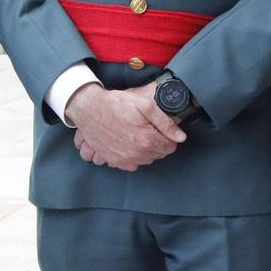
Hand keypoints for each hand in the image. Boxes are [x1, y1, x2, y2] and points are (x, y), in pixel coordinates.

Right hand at [69, 82, 184, 170]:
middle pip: (158, 154)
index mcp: (147, 140)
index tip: (160, 129)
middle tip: (147, 129)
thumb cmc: (116, 105)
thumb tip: (180, 137)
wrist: (89, 109)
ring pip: (145, 160)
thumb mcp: (145, 106)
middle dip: (156, 143)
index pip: (170, 147)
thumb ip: (166, 123)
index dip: (168, 137)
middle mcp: (136, 154)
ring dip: (144, 151)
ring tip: (136, 136)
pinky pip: (130, 165)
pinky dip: (131, 157)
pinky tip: (127, 145)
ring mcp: (123, 159)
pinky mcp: (112, 160)